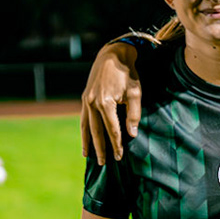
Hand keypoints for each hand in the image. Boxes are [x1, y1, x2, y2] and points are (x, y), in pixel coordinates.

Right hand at [80, 42, 141, 163]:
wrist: (112, 55)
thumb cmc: (127, 74)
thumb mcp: (135, 93)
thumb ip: (134, 114)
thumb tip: (131, 134)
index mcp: (105, 103)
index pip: (112, 129)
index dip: (116, 144)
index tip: (119, 157)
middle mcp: (92, 103)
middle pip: (96, 131)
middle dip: (101, 148)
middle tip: (104, 163)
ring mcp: (86, 100)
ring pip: (86, 126)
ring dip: (87, 142)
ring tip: (88, 156)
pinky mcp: (85, 97)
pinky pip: (83, 118)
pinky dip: (84, 130)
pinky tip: (86, 138)